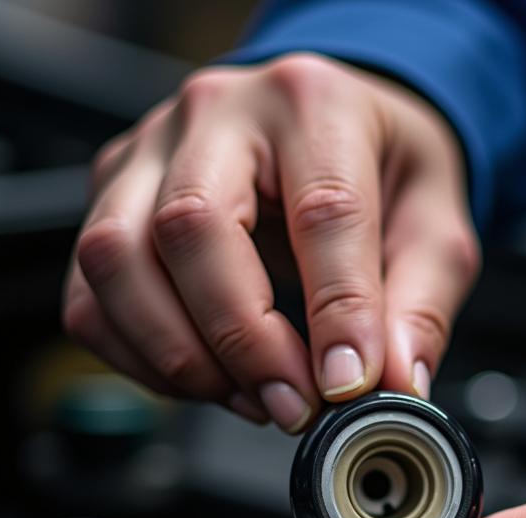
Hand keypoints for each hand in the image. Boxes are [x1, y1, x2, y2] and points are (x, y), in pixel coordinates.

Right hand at [62, 54, 478, 430]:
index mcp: (314, 105)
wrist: (335, 127)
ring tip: (253, 398)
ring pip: (115, 259)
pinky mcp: (112, 201)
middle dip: (243, 341)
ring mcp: (149, 154)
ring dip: (180, 355)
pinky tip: (208, 382)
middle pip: (190, 229)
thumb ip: (417, 307)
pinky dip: (141, 361)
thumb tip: (392, 384)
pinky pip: (90, 297)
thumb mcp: (435, 229)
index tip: (347, 385)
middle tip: (294, 404)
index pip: (321, 212)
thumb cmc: (382, 168)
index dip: (335, 313)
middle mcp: (217, 115)